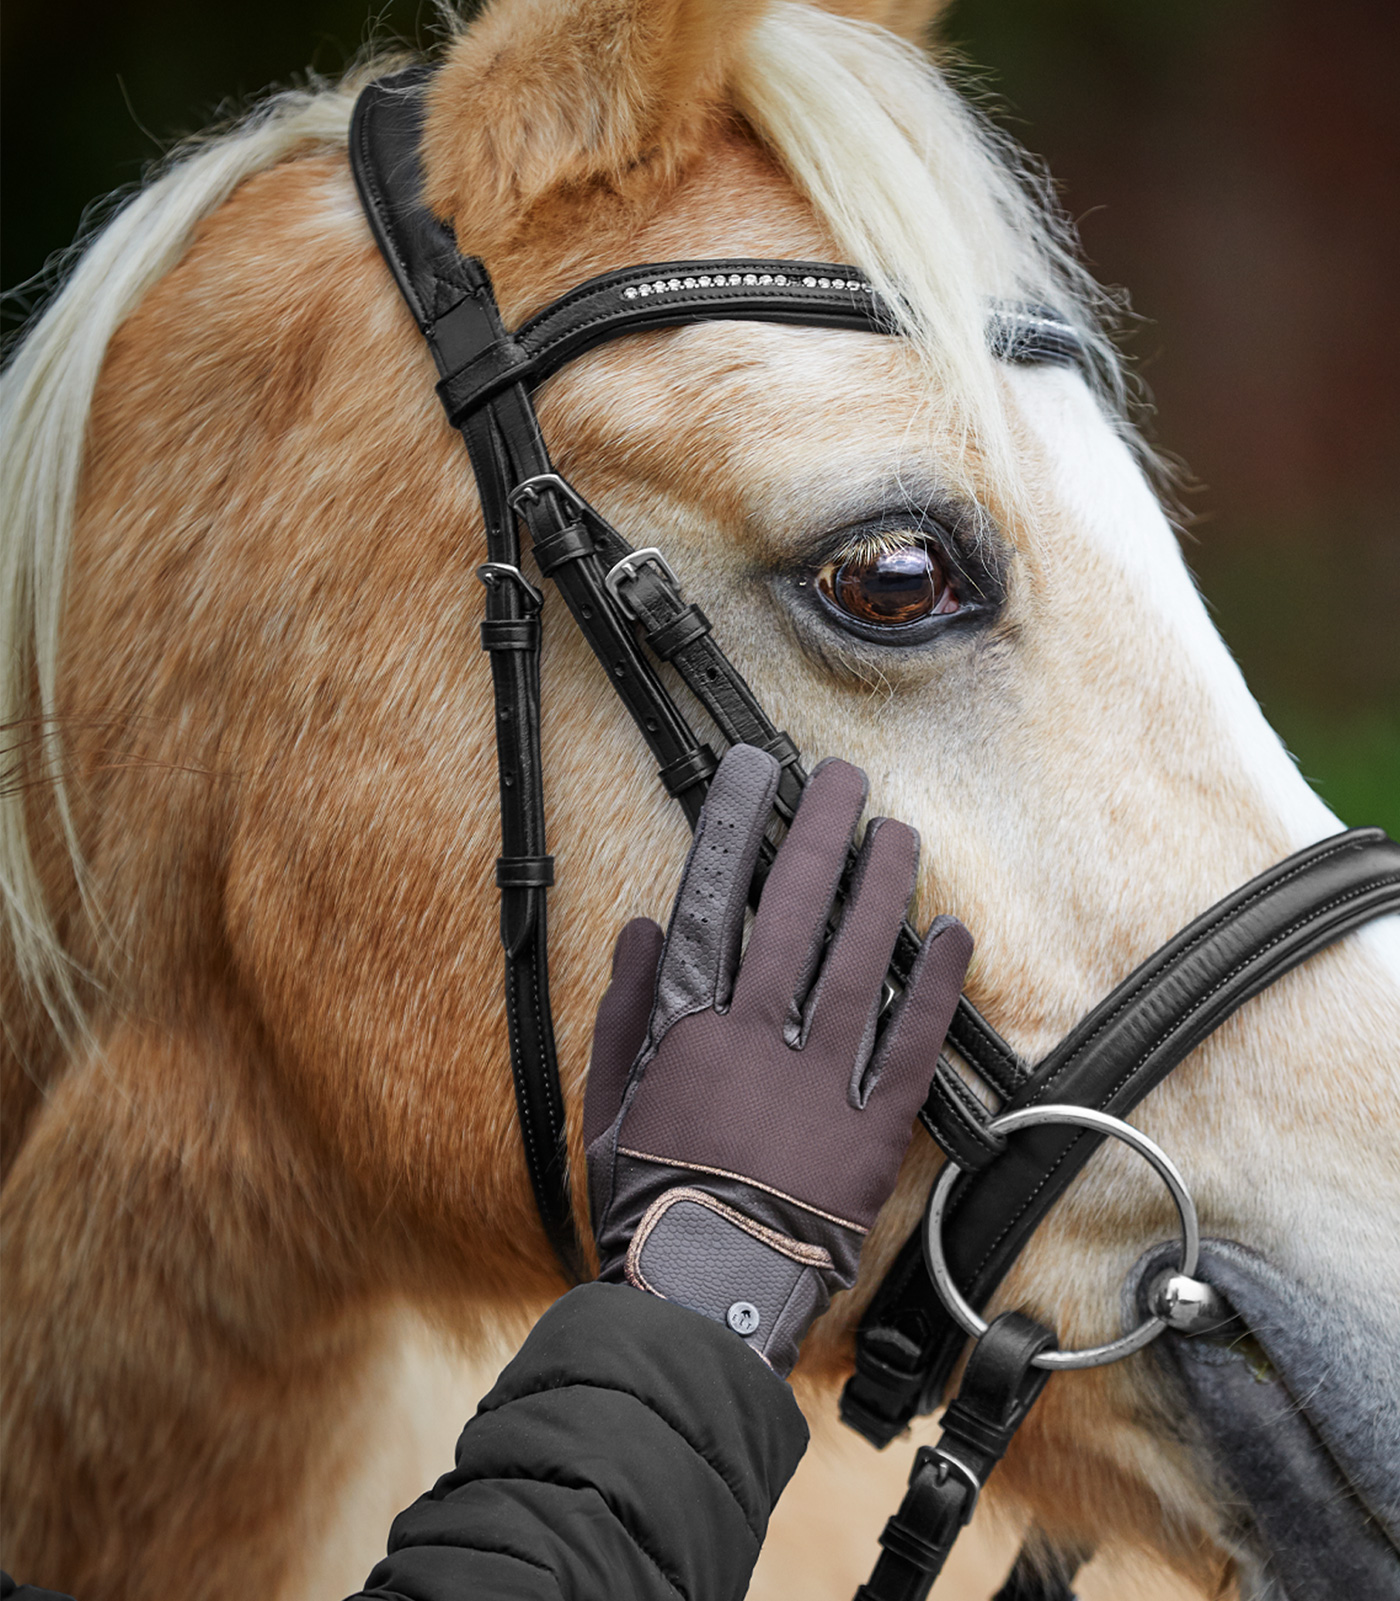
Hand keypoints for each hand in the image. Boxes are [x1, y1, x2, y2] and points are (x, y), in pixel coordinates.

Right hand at [583, 744, 971, 1374]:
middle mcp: (757, 1039)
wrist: (703, 1303)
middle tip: (843, 776)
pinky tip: (952, 933)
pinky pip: (911, 1044)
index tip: (752, 773)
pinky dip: (935, 987)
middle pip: (794, 911)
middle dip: (820, 832)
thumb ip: (622, 1015)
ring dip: (884, 889)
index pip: (712, 901)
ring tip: (901, 831)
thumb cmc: (649, 1207)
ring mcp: (819, 1083)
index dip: (735, 829)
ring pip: (860, 960)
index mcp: (687, 1029)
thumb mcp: (607, 1110)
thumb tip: (643, 929)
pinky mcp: (872, 1131)